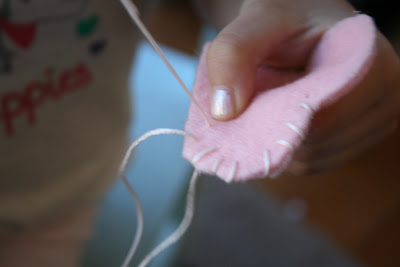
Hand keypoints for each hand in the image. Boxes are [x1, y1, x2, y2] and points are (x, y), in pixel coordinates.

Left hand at [204, 0, 399, 173]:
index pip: (321, 120)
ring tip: (276, 102)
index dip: (278, 119)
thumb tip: (223, 113)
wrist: (303, 26)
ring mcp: (375, 121)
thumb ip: (234, 54)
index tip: (251, 104)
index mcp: (371, 65)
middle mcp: (386, 97)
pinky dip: (290, 147)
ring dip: (281, 138)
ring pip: (314, 157)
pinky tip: (286, 117)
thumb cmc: (287, 21)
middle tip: (260, 98)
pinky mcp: (358, 137)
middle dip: (276, 128)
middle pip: (318, 142)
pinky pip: (314, 161)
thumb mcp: (258, 21)